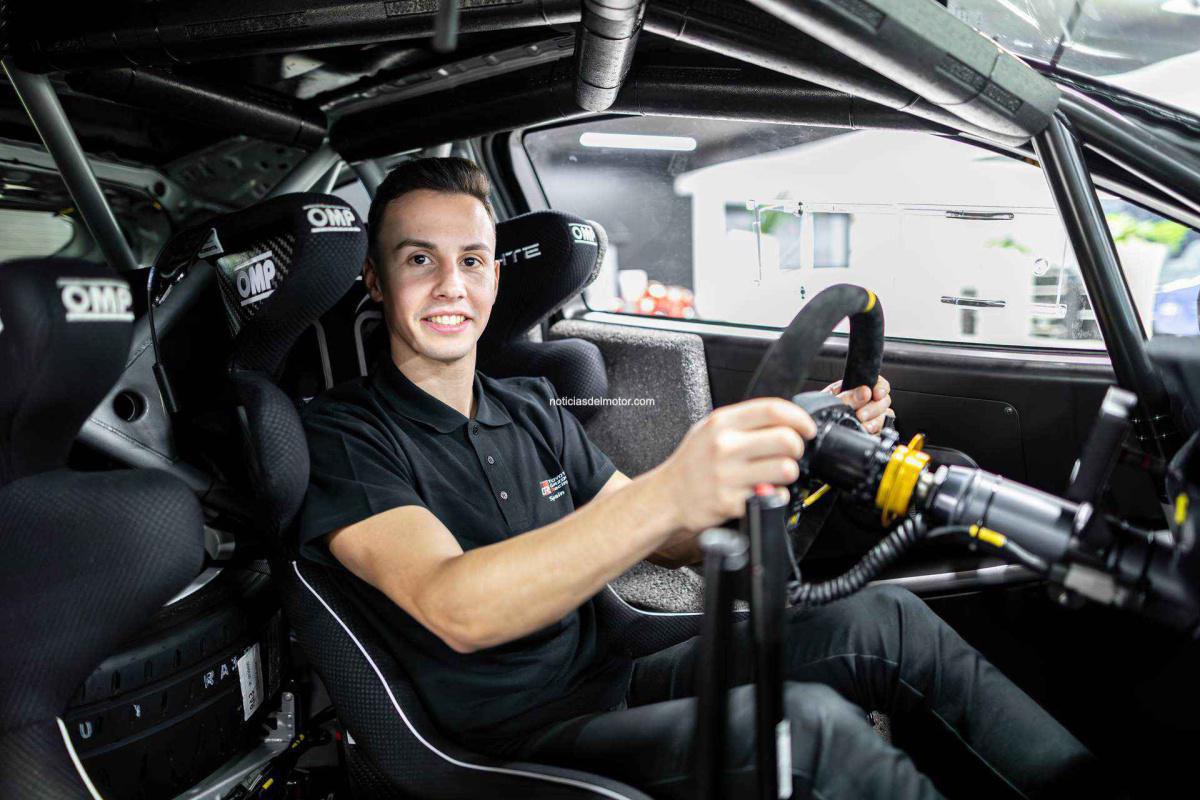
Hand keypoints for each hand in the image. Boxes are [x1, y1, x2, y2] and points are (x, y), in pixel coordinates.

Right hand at [657, 398, 815, 533]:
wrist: (667, 497)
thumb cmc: (691, 464)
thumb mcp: (708, 429)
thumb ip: (742, 422)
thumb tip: (784, 419)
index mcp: (722, 423)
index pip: (772, 410)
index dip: (799, 418)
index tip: (806, 428)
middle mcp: (725, 446)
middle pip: (786, 440)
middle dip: (797, 448)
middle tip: (790, 454)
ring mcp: (728, 475)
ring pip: (786, 469)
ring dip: (788, 474)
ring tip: (775, 475)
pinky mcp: (731, 502)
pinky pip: (773, 497)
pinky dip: (775, 496)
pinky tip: (763, 492)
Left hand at [823, 376, 893, 434]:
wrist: (811, 432)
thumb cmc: (818, 412)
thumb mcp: (829, 401)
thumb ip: (847, 396)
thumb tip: (865, 392)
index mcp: (855, 388)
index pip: (876, 382)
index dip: (881, 387)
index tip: (877, 394)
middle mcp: (864, 401)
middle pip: (883, 400)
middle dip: (874, 408)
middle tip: (861, 415)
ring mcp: (869, 416)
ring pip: (884, 415)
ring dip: (875, 421)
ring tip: (862, 425)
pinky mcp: (870, 430)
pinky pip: (881, 430)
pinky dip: (875, 432)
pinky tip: (865, 431)